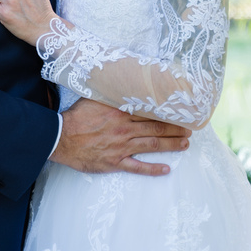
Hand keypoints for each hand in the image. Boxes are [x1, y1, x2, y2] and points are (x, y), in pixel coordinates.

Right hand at [53, 99, 190, 175]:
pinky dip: (153, 169)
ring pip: (152, 146)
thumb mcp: (94, 98)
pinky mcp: (115, 162)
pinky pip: (138, 167)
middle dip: (175, 128)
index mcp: (121, 112)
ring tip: (185, 143)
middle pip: (156, 129)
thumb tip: (121, 80)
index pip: (150, 112)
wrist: (60, 137)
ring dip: (171, 145)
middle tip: (189, 128)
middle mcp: (125, 129)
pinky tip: (166, 169)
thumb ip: (110, 93)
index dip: (167, 112)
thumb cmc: (76, 117)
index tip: (180, 111)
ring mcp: (121, 147)